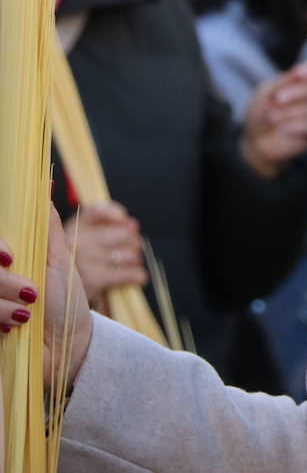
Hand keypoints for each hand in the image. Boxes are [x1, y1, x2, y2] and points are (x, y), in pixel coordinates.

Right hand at [0, 206, 93, 393]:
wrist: (67, 346)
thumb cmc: (65, 304)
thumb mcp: (60, 262)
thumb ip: (47, 231)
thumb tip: (43, 193)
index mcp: (7, 261)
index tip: (10, 255)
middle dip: (3, 281)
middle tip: (30, 292)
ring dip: (3, 305)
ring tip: (26, 315)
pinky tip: (13, 328)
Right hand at [64, 201, 147, 306]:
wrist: (61, 304)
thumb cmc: (80, 270)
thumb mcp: (86, 245)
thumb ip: (107, 229)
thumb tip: (132, 225)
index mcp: (73, 228)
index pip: (96, 210)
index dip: (115, 212)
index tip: (124, 219)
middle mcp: (75, 241)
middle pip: (123, 234)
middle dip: (133, 243)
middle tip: (131, 250)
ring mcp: (82, 259)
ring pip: (129, 254)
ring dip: (135, 261)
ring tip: (130, 265)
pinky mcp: (92, 278)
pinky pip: (129, 273)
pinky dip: (138, 276)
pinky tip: (137, 278)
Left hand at [242, 59, 306, 179]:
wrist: (256, 138)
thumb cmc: (261, 111)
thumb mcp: (265, 92)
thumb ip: (282, 82)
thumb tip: (297, 74)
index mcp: (305, 79)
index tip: (297, 74)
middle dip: (298, 92)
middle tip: (278, 99)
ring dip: (291, 111)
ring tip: (272, 117)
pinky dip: (295, 125)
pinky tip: (281, 127)